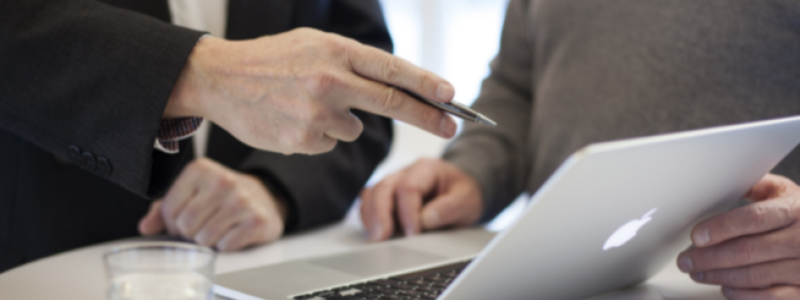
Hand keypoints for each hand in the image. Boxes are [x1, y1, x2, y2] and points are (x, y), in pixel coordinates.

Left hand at [138, 158, 286, 250]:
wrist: (264, 198)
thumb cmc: (221, 198)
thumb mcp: (191, 194)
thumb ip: (163, 209)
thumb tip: (145, 227)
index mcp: (200, 169)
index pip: (169, 210)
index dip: (173, 223)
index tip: (184, 219)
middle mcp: (222, 180)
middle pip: (186, 225)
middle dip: (190, 233)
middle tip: (202, 226)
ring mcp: (242, 200)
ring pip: (204, 238)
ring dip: (208, 241)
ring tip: (218, 228)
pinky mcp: (257, 219)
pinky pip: (226, 245)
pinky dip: (226, 245)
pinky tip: (233, 232)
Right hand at [164, 28, 457, 154]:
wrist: (219, 78)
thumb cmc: (270, 59)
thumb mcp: (313, 44)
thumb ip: (351, 62)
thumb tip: (394, 85)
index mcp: (335, 50)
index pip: (392, 69)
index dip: (426, 84)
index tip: (451, 96)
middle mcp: (330, 80)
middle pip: (392, 103)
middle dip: (428, 117)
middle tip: (452, 126)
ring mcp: (316, 113)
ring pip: (354, 128)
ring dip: (342, 120)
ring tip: (306, 103)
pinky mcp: (303, 140)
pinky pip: (329, 142)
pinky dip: (319, 134)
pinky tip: (293, 118)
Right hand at [360, 158, 482, 240]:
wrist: (461, 192)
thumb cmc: (463, 193)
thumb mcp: (467, 199)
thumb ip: (449, 208)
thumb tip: (426, 220)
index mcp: (426, 168)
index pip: (408, 187)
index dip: (408, 212)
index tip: (413, 234)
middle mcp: (405, 173)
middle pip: (383, 188)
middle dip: (380, 214)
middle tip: (381, 237)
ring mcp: (393, 183)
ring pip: (371, 194)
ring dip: (371, 217)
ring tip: (375, 238)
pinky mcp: (387, 197)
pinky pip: (369, 203)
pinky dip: (369, 218)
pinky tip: (374, 233)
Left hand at [677, 174, 799, 298]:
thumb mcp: (786, 192)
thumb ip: (756, 186)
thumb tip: (721, 179)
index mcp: (793, 211)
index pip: (753, 219)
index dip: (722, 228)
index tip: (696, 236)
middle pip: (747, 251)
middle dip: (708, 257)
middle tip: (685, 260)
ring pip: (754, 276)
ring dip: (719, 276)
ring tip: (697, 272)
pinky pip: (772, 297)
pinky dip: (745, 295)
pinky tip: (727, 288)